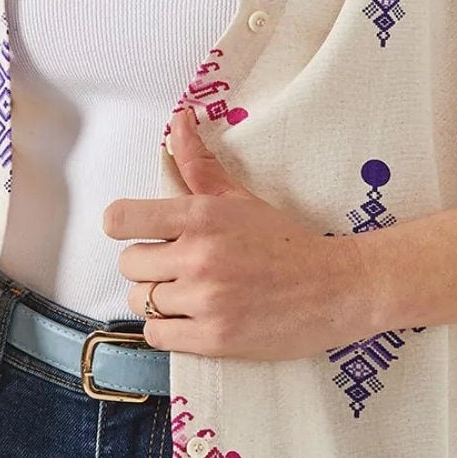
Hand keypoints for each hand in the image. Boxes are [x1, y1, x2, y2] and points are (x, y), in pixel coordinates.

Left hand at [104, 105, 374, 359]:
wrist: (336, 288)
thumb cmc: (286, 241)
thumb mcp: (240, 199)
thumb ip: (199, 165)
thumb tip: (179, 119)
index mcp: (202, 216)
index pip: (120, 219)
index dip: (123, 228)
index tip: (141, 234)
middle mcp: (199, 256)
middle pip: (129, 264)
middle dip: (148, 266)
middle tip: (176, 267)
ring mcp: (206, 300)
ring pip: (140, 301)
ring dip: (158, 300)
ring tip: (187, 295)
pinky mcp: (214, 338)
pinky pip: (156, 335)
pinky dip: (167, 330)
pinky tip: (191, 319)